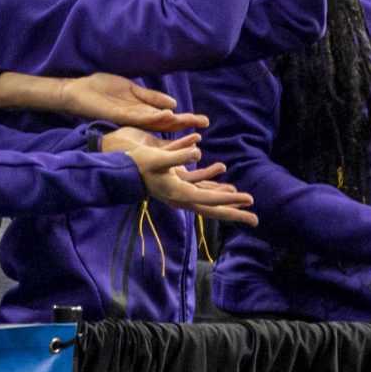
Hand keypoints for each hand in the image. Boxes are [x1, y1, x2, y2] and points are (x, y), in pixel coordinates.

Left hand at [9, 71, 205, 132]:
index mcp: (142, 112)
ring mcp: (129, 119)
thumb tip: (173, 105)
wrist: (79, 90)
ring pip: (154, 123)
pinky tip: (166, 116)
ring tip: (187, 120)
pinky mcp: (119, 115)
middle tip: (204, 124)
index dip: (185, 120)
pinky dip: (153, 117)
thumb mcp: (133, 90)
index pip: (168, 118)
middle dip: (185, 124)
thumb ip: (151, 97)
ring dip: (172, 122)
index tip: (203, 120)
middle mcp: (138, 119)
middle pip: (166, 124)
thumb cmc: (103, 89)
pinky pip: (139, 117)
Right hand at [118, 135, 255, 225]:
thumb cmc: (134, 164)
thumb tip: (199, 152)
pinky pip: (195, 179)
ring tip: (239, 194)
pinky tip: (219, 167)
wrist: (115, 167)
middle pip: (212, 206)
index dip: (230, 201)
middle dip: (234, 211)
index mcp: (178, 194)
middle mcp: (181, 195)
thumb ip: (178, 154)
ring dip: (223, 193)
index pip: (210, 200)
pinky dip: (209, 175)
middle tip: (255, 219)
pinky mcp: (173, 178)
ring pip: (206, 193)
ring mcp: (177, 187)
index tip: (249, 200)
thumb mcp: (155, 159)